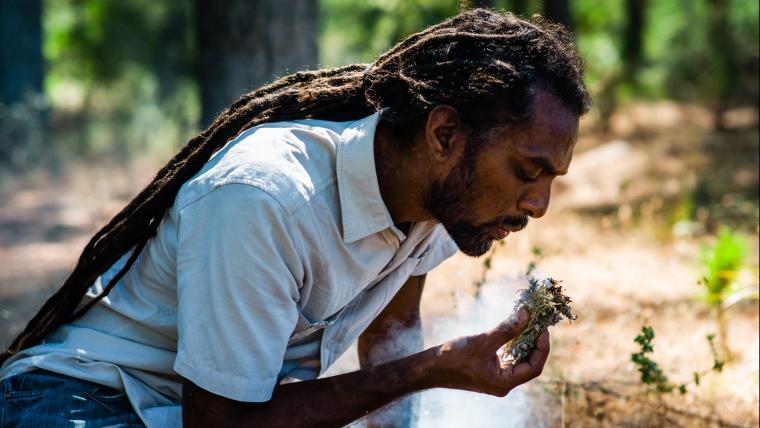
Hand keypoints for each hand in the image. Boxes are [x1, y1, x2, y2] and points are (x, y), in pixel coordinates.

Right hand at [428, 309, 549, 396]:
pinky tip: (515, 329)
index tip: (542, 328)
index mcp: (504, 383)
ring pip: (519, 360)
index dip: (542, 347)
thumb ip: (506, 330)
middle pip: (529, 364)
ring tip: (528, 322)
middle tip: (537, 322)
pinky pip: (508, 358)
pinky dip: (513, 344)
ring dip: (525, 341)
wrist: (430, 367)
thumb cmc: (454, 357)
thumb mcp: (483, 341)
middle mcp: (503, 383)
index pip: (534, 367)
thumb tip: (526, 315)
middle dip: (535, 342)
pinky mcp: (490, 370)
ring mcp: (496, 377)